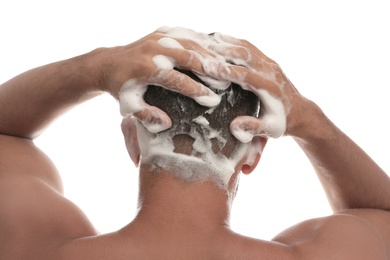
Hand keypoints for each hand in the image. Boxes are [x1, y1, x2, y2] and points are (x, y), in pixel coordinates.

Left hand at [98, 27, 229, 132]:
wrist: (106, 64)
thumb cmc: (120, 88)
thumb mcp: (129, 105)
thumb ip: (146, 115)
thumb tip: (166, 123)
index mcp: (144, 68)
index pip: (177, 80)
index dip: (197, 90)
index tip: (214, 100)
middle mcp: (152, 49)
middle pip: (188, 57)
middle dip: (209, 70)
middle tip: (227, 81)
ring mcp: (157, 37)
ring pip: (190, 43)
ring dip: (209, 55)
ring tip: (225, 67)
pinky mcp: (161, 32)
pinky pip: (186, 35)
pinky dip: (201, 42)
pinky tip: (214, 49)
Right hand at [203, 33, 315, 140]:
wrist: (299, 113)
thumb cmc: (281, 123)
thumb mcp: (270, 130)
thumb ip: (253, 127)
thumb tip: (234, 126)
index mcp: (271, 88)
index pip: (246, 75)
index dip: (226, 70)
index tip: (207, 67)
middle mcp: (271, 71)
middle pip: (245, 55)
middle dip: (222, 51)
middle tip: (199, 47)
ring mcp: (269, 63)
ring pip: (246, 47)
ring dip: (226, 42)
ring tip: (204, 39)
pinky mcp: (266, 60)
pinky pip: (248, 46)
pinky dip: (232, 41)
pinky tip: (217, 39)